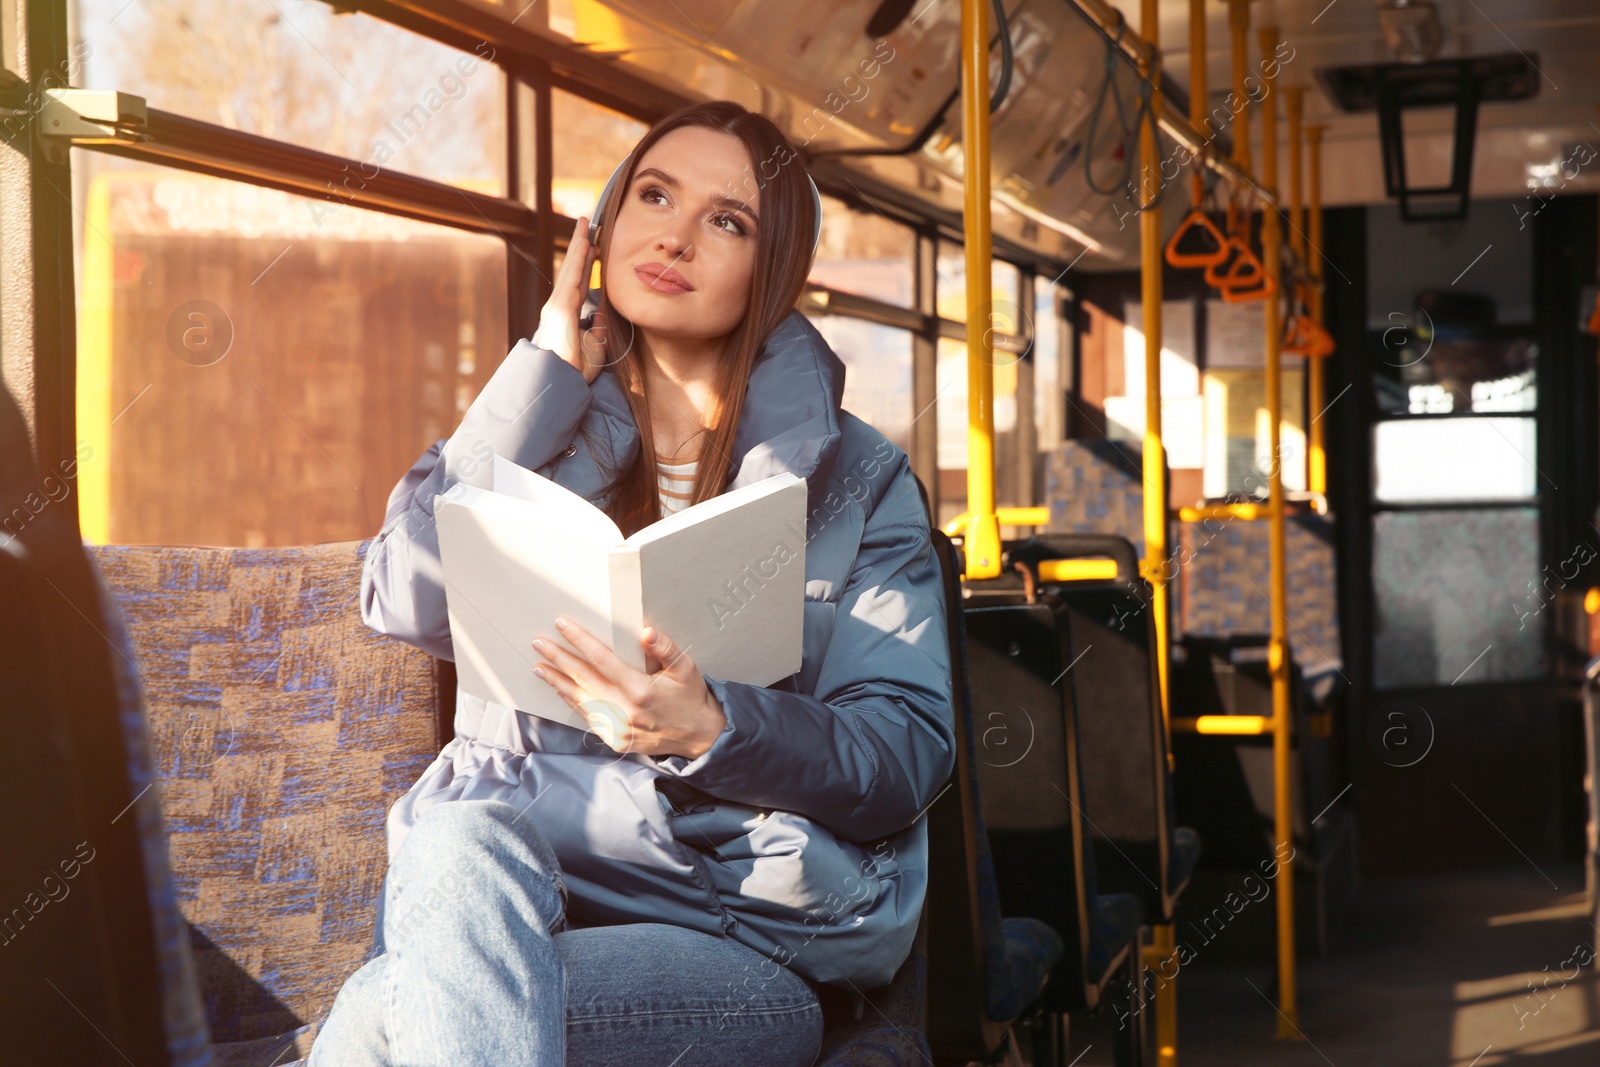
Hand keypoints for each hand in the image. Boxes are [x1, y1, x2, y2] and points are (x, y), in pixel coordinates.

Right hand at [531, 217, 610, 384]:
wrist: (563, 383)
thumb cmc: (577, 370)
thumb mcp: (595, 345)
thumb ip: (598, 327)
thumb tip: (603, 314)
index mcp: (568, 313)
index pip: (581, 281)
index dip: (587, 263)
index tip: (593, 245)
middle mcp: (560, 305)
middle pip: (574, 269)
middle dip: (581, 246)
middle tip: (588, 224)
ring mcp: (558, 304)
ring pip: (572, 267)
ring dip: (579, 244)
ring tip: (586, 224)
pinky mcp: (560, 306)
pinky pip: (572, 276)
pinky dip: (578, 257)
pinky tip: (585, 242)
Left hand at [531, 617, 726, 758]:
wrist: (700, 737)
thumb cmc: (691, 697)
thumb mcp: (686, 668)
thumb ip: (665, 648)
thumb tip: (645, 632)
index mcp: (641, 690)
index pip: (602, 660)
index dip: (580, 641)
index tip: (562, 625)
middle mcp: (626, 711)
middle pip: (584, 679)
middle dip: (559, 659)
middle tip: (539, 644)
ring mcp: (618, 728)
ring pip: (580, 700)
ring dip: (558, 682)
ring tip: (539, 667)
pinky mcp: (616, 740)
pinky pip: (588, 718)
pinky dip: (571, 702)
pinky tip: (560, 690)